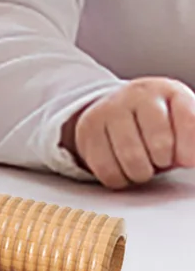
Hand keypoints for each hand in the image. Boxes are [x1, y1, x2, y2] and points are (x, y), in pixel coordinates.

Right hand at [63, 78, 194, 188]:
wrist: (119, 110)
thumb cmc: (162, 124)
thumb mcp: (185, 125)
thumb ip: (193, 138)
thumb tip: (190, 159)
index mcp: (170, 91)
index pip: (189, 121)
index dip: (190, 148)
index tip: (188, 161)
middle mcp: (138, 95)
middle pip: (160, 143)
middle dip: (163, 162)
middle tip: (160, 160)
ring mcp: (109, 108)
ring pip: (131, 158)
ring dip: (141, 173)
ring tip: (143, 165)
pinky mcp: (87, 126)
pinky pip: (106, 168)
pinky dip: (119, 178)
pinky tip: (122, 167)